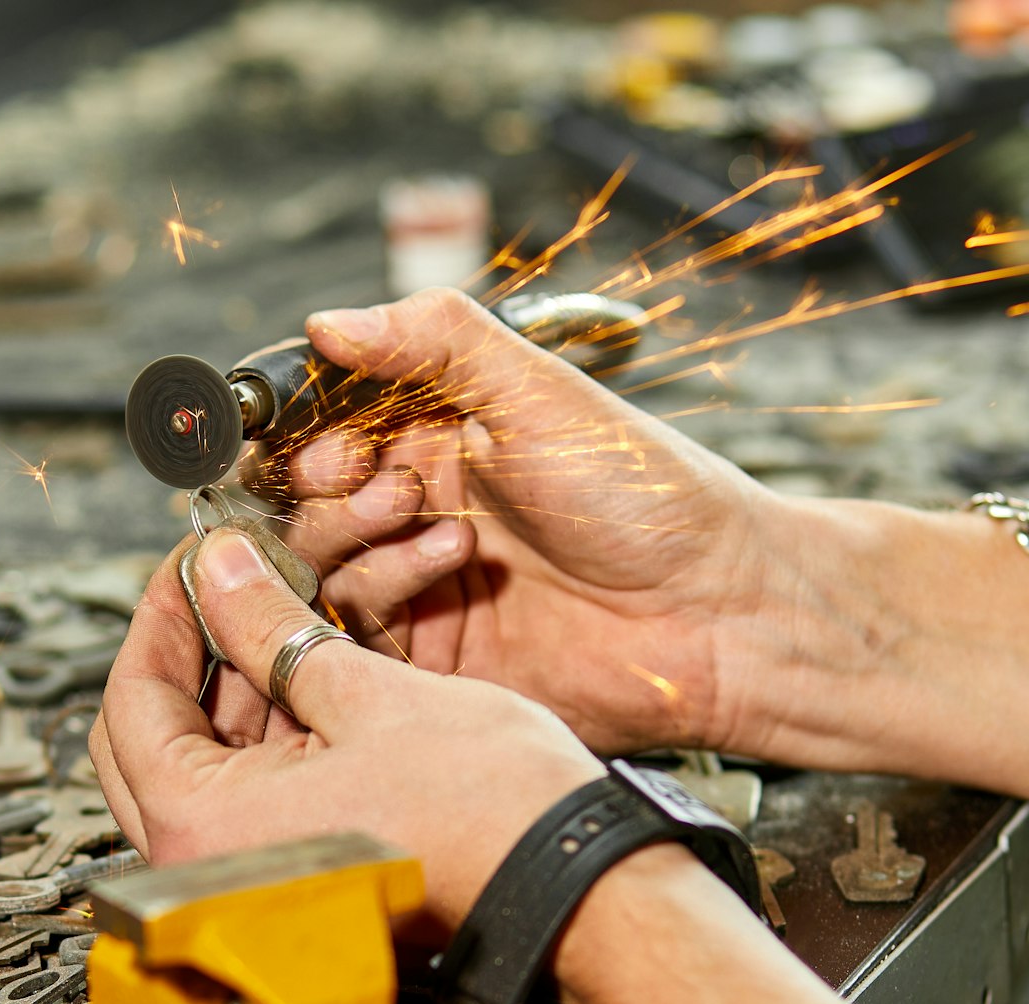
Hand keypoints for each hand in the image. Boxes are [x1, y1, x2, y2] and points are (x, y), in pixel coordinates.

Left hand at [89, 528, 606, 930]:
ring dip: (235, 697)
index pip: (131, 698)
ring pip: (204, 770)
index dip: (164, 612)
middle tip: (229, 592)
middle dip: (191, 655)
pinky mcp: (298, 883)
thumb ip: (272, 628)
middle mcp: (209, 871)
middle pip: (152, 740)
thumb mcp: (367, 691)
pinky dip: (269, 743)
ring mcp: (252, 885)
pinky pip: (251, 803)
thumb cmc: (493, 818)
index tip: (197, 565)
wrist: (571, 888)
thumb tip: (220, 573)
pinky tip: (309, 687)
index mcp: (202, 827)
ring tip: (280, 626)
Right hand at [269, 287, 785, 756]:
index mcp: (442, 437)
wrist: (716, 608)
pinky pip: (359, 634)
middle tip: (390, 487)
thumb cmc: (648, 493)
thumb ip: (433, 340)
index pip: (329, 430)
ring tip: (433, 525)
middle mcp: (425, 510)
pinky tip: (442, 570)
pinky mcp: (435, 660)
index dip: (312, 434)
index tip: (327, 439)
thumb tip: (329, 320)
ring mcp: (426, 587)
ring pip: (325, 569)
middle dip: (332, 493)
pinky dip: (381, 595)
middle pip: (311, 506)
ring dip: (358, 540)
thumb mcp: (538, 391)